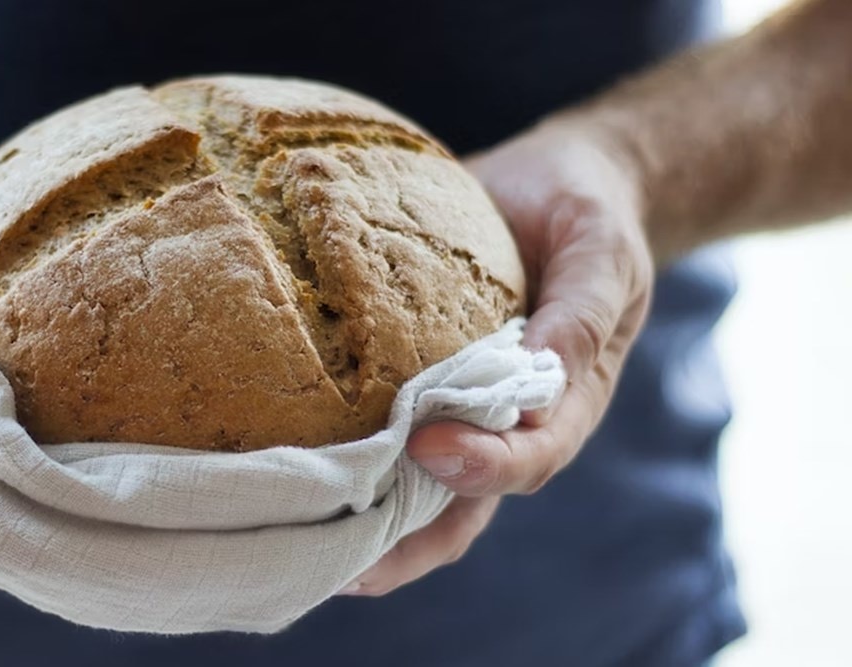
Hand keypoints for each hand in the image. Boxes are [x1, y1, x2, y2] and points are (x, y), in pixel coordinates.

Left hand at [341, 120, 653, 595]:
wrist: (555, 186)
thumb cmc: (587, 214)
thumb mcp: (603, 250)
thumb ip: (582, 309)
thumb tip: (544, 367)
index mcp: (568, 400)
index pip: (531, 456)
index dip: (484, 465)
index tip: (427, 446)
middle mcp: (508, 422)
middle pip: (462, 506)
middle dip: (404, 544)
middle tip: (341, 563)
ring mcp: (458, 410)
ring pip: (412, 491)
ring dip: (362, 525)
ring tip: (296, 544)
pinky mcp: (414, 382)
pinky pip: (378, 433)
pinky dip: (341, 461)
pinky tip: (287, 475)